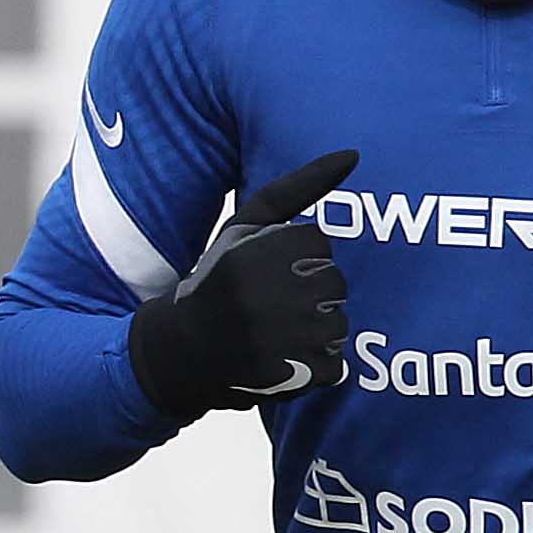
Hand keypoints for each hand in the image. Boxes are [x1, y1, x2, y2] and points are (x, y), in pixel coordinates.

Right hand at [127, 150, 358, 422]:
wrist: (180, 352)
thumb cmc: (217, 281)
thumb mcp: (244, 227)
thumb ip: (296, 188)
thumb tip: (353, 154)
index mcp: (253, 258)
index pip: (318, 246)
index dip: (294, 260)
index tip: (260, 275)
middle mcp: (265, 298)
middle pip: (334, 285)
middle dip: (308, 295)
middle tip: (265, 308)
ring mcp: (279, 342)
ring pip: (338, 325)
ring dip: (314, 331)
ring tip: (272, 334)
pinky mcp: (289, 378)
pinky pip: (335, 364)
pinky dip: (314, 365)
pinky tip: (279, 360)